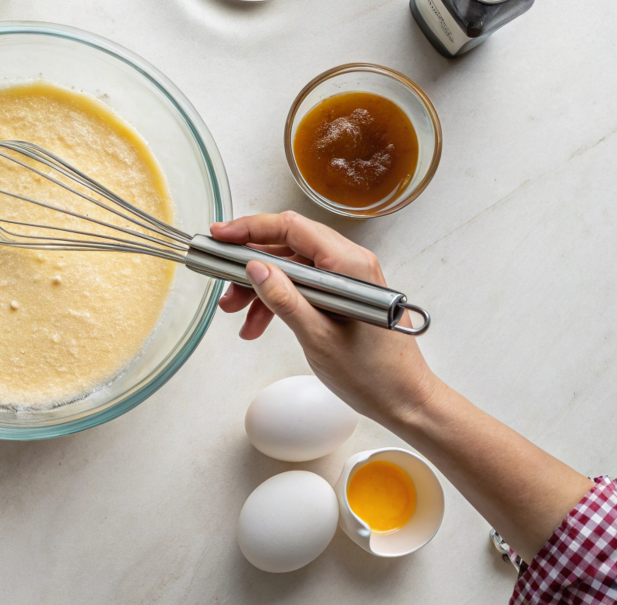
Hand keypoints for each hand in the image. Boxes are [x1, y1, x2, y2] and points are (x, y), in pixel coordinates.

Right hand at [211, 212, 438, 424]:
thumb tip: (256, 268)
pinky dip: (278, 299)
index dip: (251, 228)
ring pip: (291, 267)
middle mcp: (352, 264)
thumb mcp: (318, 338)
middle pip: (288, 244)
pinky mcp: (344, 294)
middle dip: (251, 263)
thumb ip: (284, 299)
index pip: (292, 228)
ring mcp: (348, 278)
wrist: (405, 400)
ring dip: (261, 286)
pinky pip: (302, 284)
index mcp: (350, 266)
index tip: (222, 236)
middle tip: (223, 282)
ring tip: (238, 313)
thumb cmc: (374, 375)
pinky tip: (258, 322)